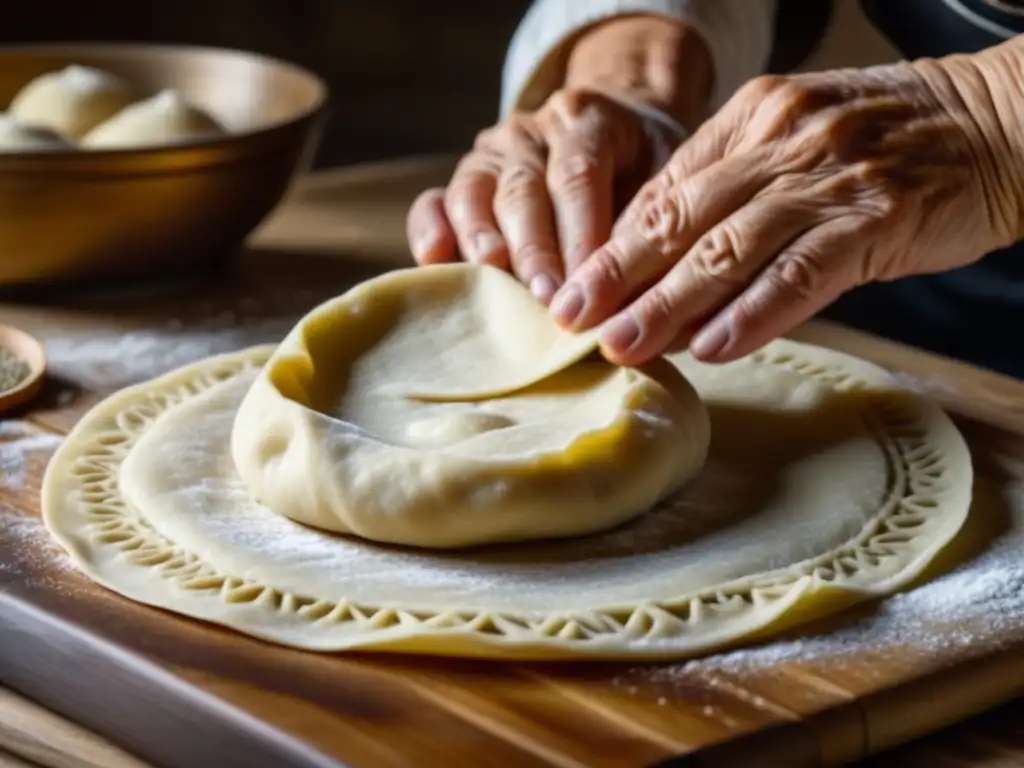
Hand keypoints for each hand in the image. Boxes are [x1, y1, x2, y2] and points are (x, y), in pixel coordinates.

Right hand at [405, 89, 672, 302]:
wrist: (613, 137)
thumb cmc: (643, 175)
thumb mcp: (661, 186)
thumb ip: (646, 231)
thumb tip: (636, 301)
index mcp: (585, 121)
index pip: (577, 175)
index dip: (580, 233)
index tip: (589, 288)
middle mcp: (530, 132)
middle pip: (524, 190)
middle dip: (534, 251)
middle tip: (547, 301)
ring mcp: (490, 155)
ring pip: (473, 194)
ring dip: (482, 243)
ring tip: (494, 282)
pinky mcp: (463, 183)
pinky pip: (435, 203)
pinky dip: (430, 229)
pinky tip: (434, 257)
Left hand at [549, 61, 1018, 364]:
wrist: (999, 122)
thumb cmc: (889, 143)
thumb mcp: (798, 142)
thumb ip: (733, 190)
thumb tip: (665, 263)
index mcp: (750, 118)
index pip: (663, 190)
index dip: (613, 246)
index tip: (575, 291)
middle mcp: (779, 141)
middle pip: (679, 218)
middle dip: (618, 275)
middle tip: (572, 321)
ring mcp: (827, 177)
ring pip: (727, 248)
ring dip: (668, 303)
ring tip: (624, 345)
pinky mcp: (875, 217)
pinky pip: (799, 273)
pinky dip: (752, 313)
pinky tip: (712, 347)